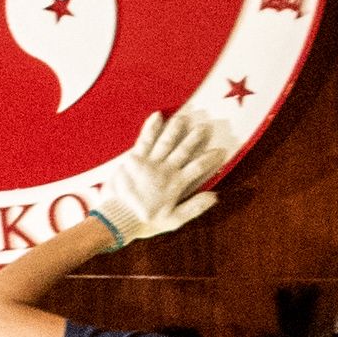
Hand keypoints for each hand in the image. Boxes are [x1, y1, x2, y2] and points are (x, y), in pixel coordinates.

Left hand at [94, 108, 228, 246]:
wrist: (117, 218)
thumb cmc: (145, 221)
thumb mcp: (173, 220)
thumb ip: (194, 208)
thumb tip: (214, 197)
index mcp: (176, 183)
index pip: (198, 167)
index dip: (210, 159)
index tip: (220, 150)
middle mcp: (165, 170)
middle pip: (184, 150)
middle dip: (195, 137)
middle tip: (205, 126)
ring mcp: (149, 162)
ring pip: (166, 141)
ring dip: (176, 128)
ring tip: (184, 117)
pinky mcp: (134, 159)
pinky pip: (145, 139)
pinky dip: (151, 127)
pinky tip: (157, 115)